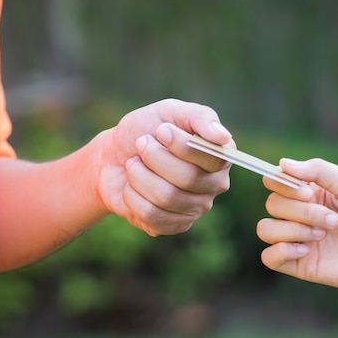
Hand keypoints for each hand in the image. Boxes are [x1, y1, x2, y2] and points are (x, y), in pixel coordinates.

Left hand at [97, 98, 233, 235]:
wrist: (114, 156)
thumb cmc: (147, 130)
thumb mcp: (170, 112)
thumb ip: (200, 118)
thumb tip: (223, 137)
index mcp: (220, 157)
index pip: (214, 159)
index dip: (184, 146)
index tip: (161, 130)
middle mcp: (213, 186)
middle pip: (188, 178)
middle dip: (156, 158)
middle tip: (141, 143)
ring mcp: (195, 208)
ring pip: (167, 197)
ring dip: (140, 175)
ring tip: (132, 164)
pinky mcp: (172, 226)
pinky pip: (151, 216)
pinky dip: (133, 196)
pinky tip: (131, 186)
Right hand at [257, 158, 337, 294]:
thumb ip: (317, 170)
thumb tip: (282, 163)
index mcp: (309, 192)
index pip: (274, 182)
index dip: (282, 185)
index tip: (308, 192)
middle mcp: (299, 214)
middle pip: (271, 204)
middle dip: (301, 211)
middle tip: (333, 220)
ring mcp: (296, 239)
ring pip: (265, 229)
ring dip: (293, 230)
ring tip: (323, 235)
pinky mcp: (298, 263)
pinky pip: (269, 257)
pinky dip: (282, 251)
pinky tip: (307, 251)